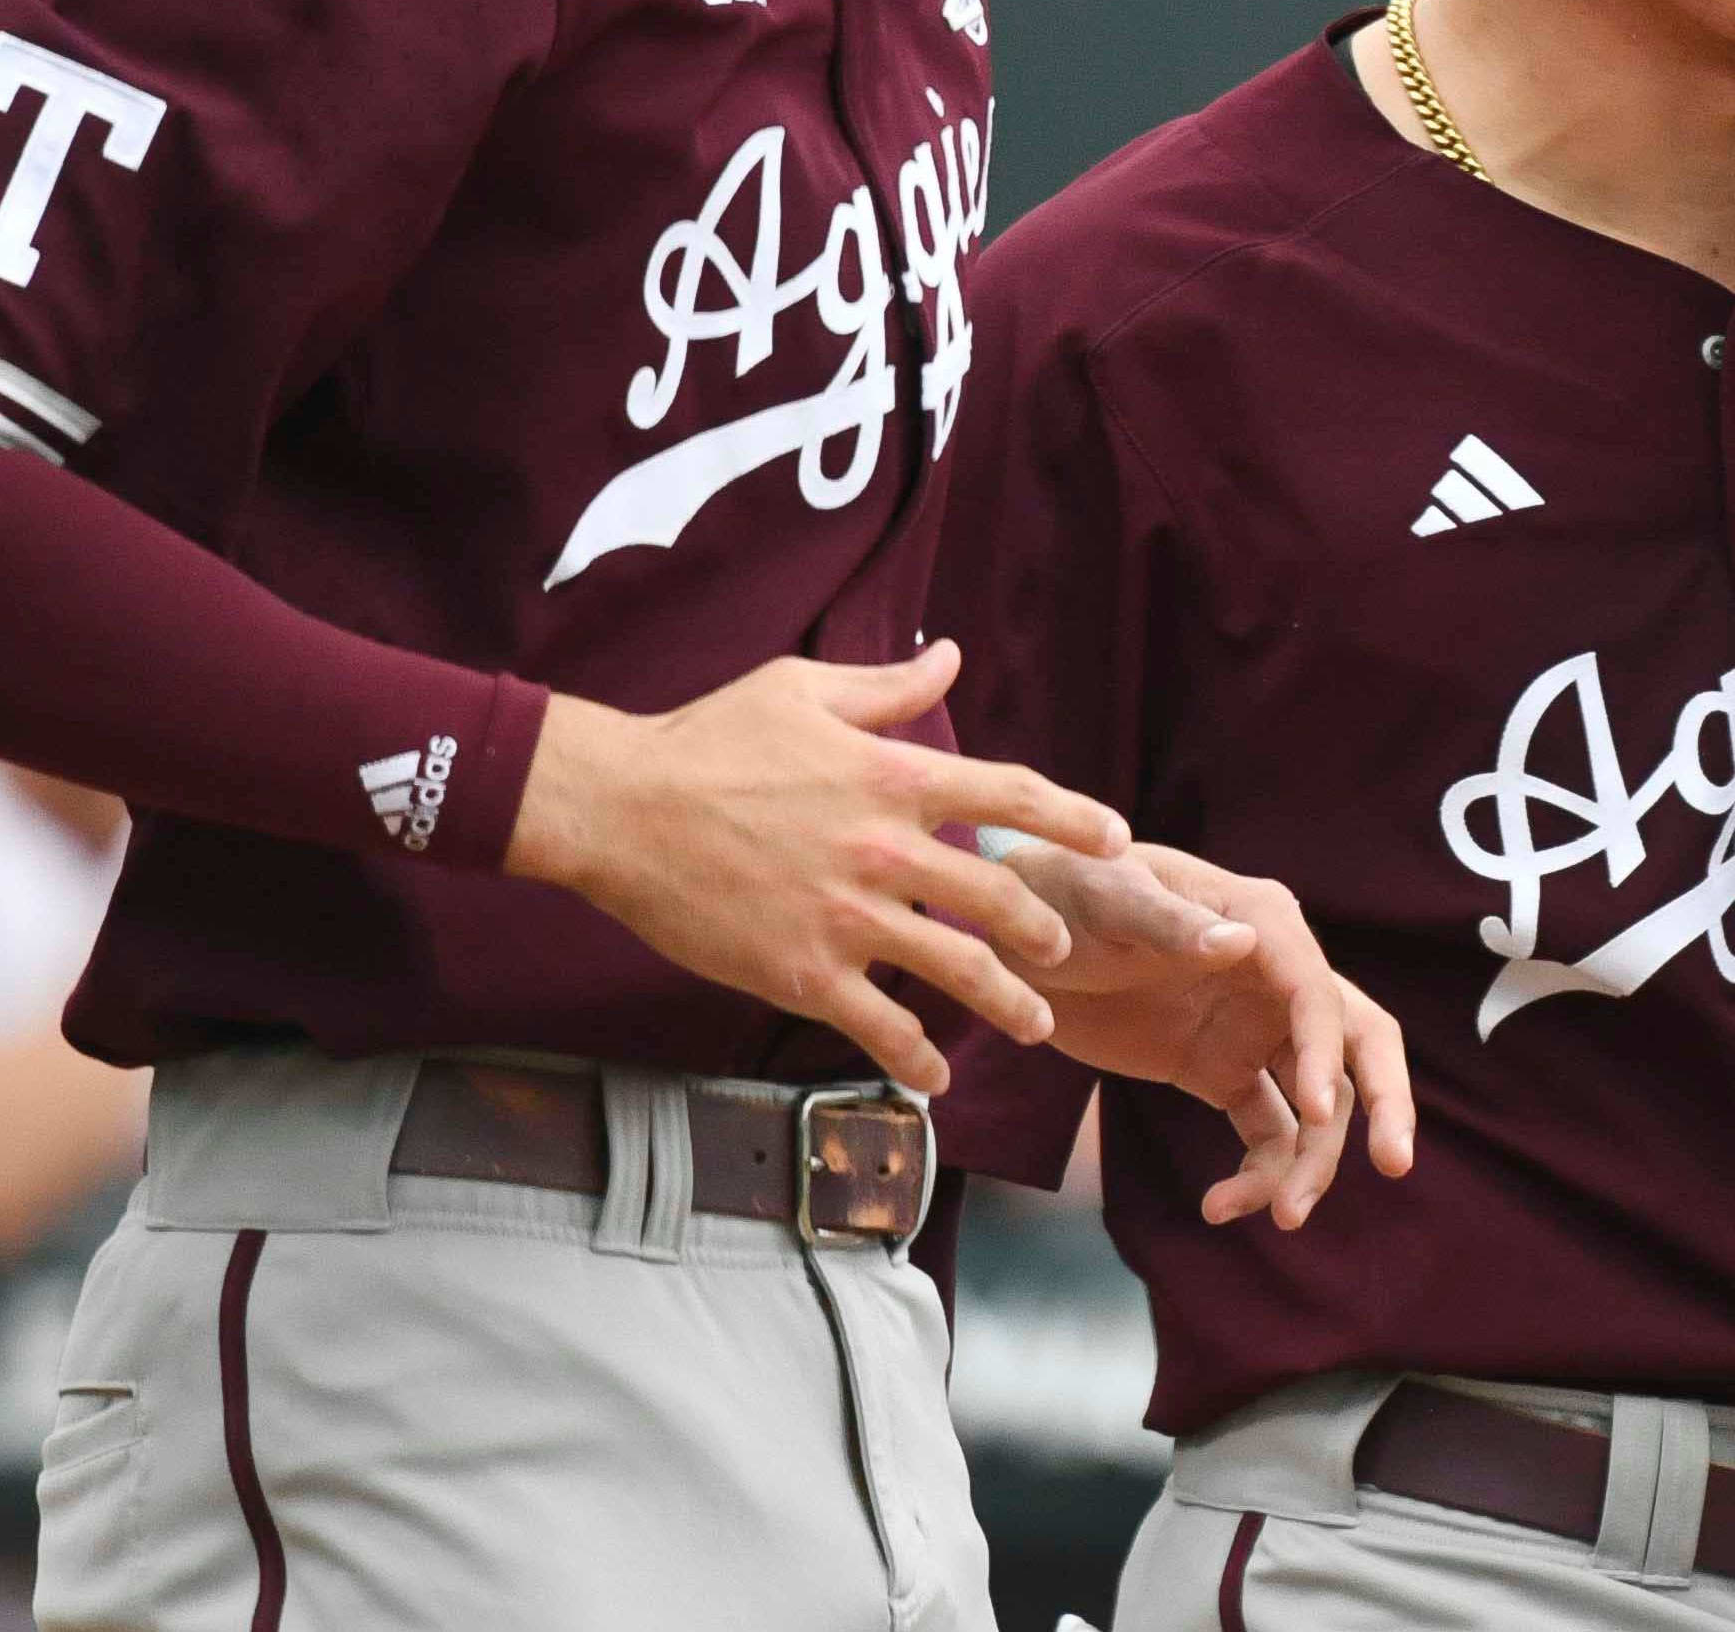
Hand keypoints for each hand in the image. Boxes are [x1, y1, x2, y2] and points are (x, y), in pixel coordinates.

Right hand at [504, 643, 1125, 1093]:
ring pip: (957, 969)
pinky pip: (878, 1026)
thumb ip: (889, 686)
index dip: (1074, 819)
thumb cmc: (707, 739)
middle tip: (1063, 950)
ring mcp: (847, 917)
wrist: (618, 807)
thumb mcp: (805, 690)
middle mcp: (886, 848)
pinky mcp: (803, 971)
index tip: (1116, 841)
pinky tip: (936, 1078)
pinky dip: (915, 1057)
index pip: (1012, 795)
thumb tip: (951, 656)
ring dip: (1006, 1003)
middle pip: (1001, 895)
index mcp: (894, 775)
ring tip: (1036, 1025)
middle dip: (1046, 928)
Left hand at [998, 839, 1416, 1228]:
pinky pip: (1266, 1130)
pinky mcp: (1222, 1070)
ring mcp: (1254, 1029)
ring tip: (1285, 1216)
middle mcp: (1275, 976)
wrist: (1015, 938)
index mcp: (1262, 921)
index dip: (1324, 1048)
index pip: (1317, 989)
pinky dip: (1259, 1175)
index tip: (1318, 1113)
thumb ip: (1169, 923)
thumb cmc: (1063, 892)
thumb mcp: (1107, 899)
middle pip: (1355, 1041)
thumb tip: (1240, 944)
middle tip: (1396, 1163)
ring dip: (1312, 1161)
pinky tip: (1220, 1208)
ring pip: (1317, 1102)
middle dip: (1385, 1101)